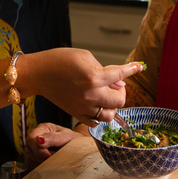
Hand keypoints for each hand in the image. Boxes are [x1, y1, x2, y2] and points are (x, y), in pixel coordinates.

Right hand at [25, 123, 87, 166]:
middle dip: (41, 156)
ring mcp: (34, 148)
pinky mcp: (35, 158)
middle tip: (54, 156)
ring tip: (54, 157)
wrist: (77, 147)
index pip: (30, 138)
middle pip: (28, 150)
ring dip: (41, 161)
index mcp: (43, 128)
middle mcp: (36, 137)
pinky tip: (50, 162)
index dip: (37, 149)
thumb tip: (39, 140)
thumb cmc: (72, 139)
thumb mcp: (65, 136)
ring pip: (29, 159)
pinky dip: (41, 166)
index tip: (48, 155)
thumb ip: (53, 138)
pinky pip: (32, 165)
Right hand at [29, 48, 144, 126]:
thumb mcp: (85, 57)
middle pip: (119, 101)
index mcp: (94, 77)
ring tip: (106, 97)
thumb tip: (118, 83)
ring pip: (109, 116)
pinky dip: (100, 115)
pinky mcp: (75, 113)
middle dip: (121, 92)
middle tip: (115, 85)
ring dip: (112, 107)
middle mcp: (90, 95)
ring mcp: (83, 106)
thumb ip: (104, 69)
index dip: (132, 70)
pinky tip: (97, 105)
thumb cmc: (60, 60)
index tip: (139, 66)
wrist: (38, 73)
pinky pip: (95, 122)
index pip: (120, 75)